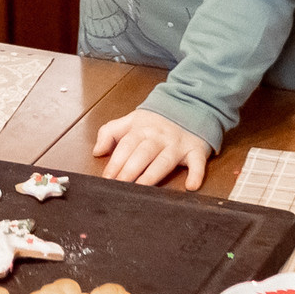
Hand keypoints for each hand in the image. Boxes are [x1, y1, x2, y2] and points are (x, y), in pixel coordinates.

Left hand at [92, 106, 213, 188]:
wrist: (190, 104)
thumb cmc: (156, 120)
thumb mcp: (132, 120)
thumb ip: (110, 132)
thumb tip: (97, 151)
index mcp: (141, 128)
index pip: (125, 146)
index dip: (115, 162)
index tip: (106, 179)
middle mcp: (159, 136)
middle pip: (142, 154)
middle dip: (129, 171)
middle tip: (119, 187)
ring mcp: (178, 144)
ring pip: (164, 161)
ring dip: (152, 175)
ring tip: (141, 189)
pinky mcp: (196, 150)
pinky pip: (198, 163)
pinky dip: (196, 174)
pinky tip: (191, 187)